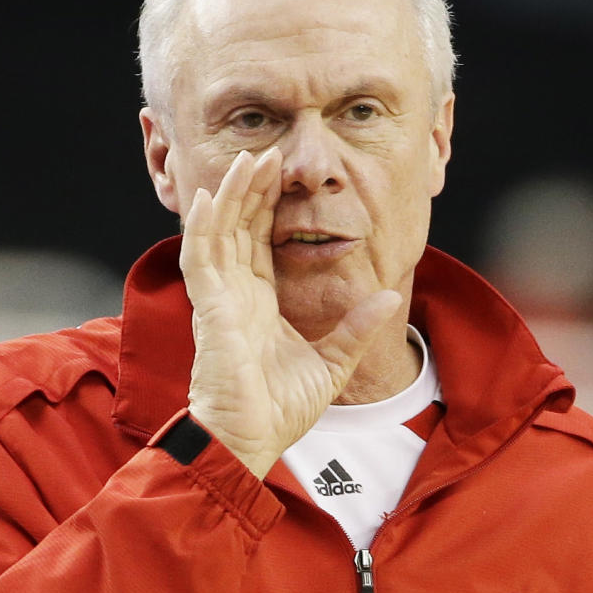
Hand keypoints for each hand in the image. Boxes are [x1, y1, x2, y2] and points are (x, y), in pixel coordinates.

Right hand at [179, 147, 401, 478]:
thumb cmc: (281, 410)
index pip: (259, 242)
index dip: (266, 206)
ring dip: (229, 196)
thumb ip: (357, 328)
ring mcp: (219, 300)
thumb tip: (392, 296)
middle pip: (238, 228)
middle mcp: (235, 295)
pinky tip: (207, 197)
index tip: (281, 174)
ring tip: (247, 160)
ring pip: (218, 233)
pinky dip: (201, 227)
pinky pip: (199, 259)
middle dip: (249, 189)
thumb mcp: (334, 363)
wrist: (252, 441)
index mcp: (258, 303)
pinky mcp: (210, 310)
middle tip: (265, 152)